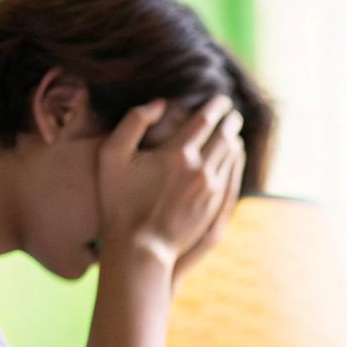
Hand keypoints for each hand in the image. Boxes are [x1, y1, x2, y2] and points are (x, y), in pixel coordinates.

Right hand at [95, 95, 244, 269]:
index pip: (205, 120)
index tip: (221, 98)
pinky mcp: (214, 207)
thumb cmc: (118, 201)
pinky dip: (236, 161)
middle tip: (233, 113)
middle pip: (224, 136)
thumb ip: (133, 122)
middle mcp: (200, 169)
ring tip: (234, 131)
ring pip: (231, 156)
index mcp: (177, 153)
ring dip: (234, 139)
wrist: (139, 248)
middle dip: (230, 121)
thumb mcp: (111, 155)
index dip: (215, 106)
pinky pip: (232, 177)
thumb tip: (160, 104)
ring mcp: (211, 190)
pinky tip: (234, 157)